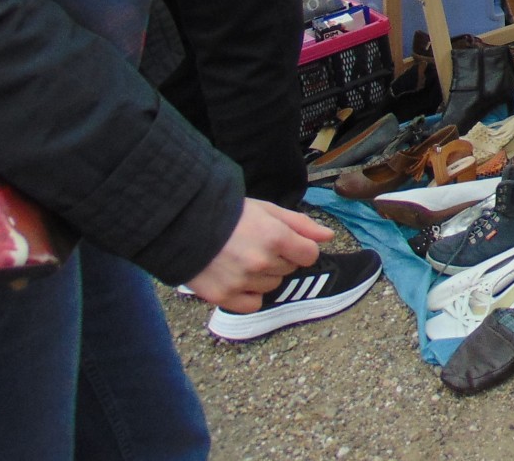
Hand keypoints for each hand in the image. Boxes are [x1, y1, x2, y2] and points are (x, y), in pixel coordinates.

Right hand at [185, 200, 328, 311]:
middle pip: (289, 268)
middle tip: (256, 244)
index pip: (309, 254)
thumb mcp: (268, 210)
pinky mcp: (224, 297)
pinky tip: (238, 277)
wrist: (184, 225)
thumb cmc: (229, 214)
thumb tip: (329, 237)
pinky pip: (253, 303)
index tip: (286, 242)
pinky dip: (250, 294)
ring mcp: (242, 282)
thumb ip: (301, 225)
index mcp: (275, 237)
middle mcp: (261, 262)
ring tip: (242, 257)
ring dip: (264, 275)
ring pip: (272, 285)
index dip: (301, 247)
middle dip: (280, 257)